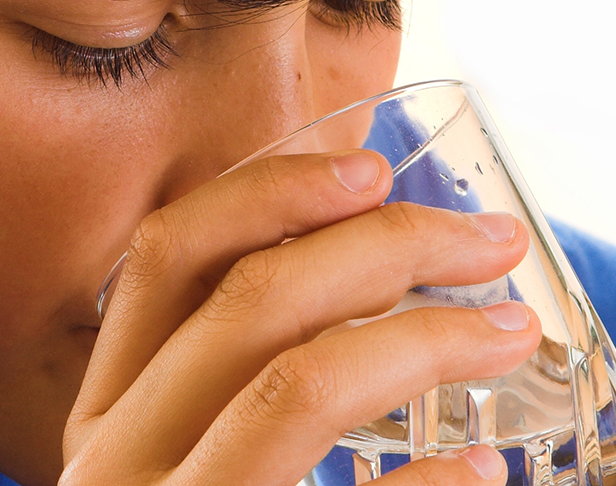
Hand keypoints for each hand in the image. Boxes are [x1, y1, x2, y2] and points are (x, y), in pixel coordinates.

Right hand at [62, 150, 541, 484]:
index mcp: (104, 415)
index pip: (166, 257)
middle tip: (487, 241)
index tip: (369, 162)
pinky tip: (488, 469)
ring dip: (423, 337)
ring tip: (511, 330)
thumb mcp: (172, 466)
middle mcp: (114, 463)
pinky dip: (431, 483)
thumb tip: (363, 270)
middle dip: (384, 244)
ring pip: (295, 384)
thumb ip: (220, 386)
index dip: (270, 189)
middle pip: (249, 298)